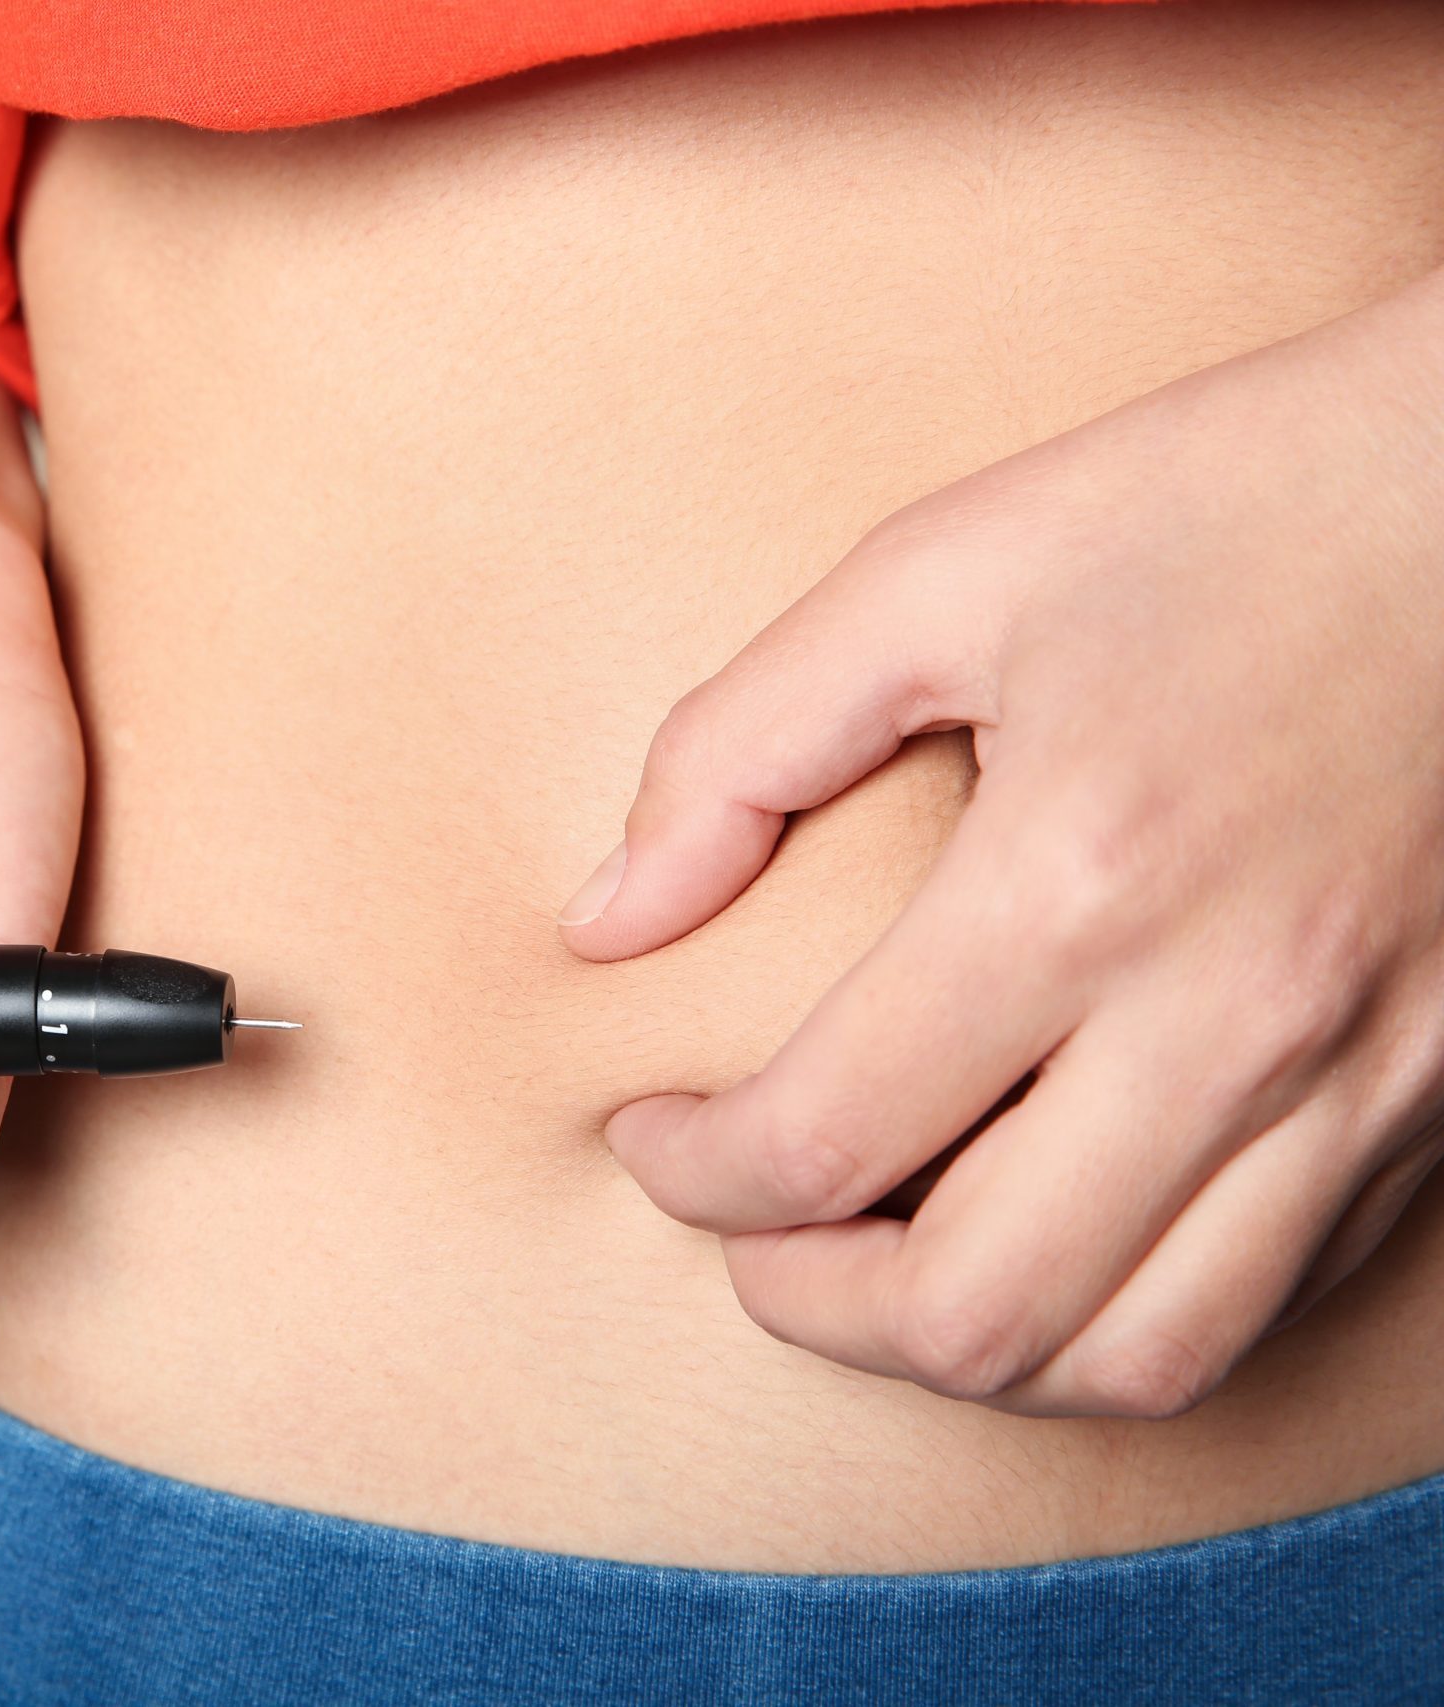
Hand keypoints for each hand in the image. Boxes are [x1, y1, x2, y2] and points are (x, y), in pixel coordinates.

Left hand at [558, 269, 1443, 1416]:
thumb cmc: (1234, 498)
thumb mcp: (948, 569)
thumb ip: (742, 748)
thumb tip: (607, 920)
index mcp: (1079, 879)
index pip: (824, 1139)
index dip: (691, 1172)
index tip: (650, 1131)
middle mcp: (1233, 1017)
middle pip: (979, 1313)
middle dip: (809, 1303)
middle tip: (746, 1229)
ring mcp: (1367, 1080)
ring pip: (1141, 1357)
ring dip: (970, 1347)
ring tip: (880, 1262)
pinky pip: (1272, 1297)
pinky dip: (1126, 1309)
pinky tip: (1051, 1224)